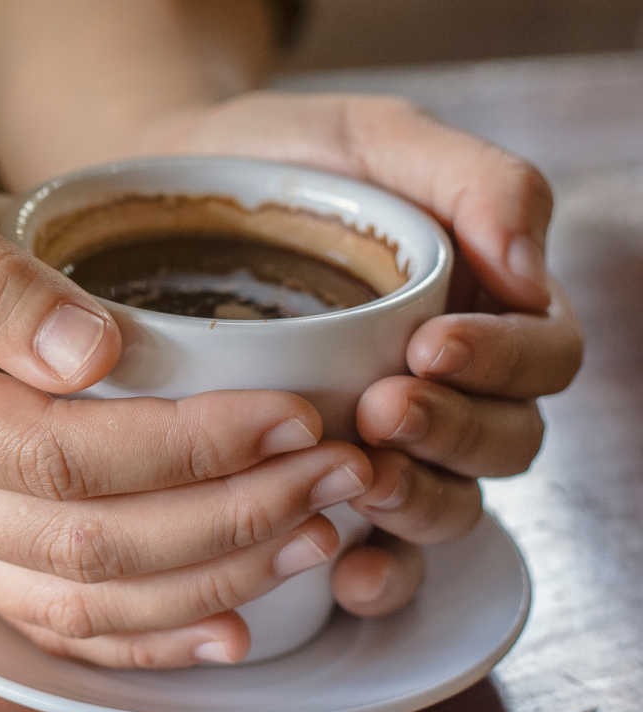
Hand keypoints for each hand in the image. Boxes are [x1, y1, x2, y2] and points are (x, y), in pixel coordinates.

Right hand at [0, 139, 374, 667]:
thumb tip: (99, 353)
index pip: (54, 454)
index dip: (186, 446)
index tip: (295, 413)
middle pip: (83, 545)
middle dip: (230, 516)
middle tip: (346, 472)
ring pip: (79, 603)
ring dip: (212, 579)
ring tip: (324, 535)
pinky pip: (51, 619)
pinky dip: (148, 633)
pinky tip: (234, 624)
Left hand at [139, 92, 583, 613]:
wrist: (168, 187)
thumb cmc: (285, 158)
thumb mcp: (378, 139)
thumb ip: (473, 179)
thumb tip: (531, 272)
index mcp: (485, 304)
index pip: (543, 355)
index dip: (505, 362)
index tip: (430, 345)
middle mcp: (453, 384)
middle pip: (507, 441)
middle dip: (454, 434)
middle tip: (382, 407)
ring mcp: (393, 442)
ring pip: (452, 504)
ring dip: (418, 502)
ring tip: (358, 476)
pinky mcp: (328, 483)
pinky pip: (385, 554)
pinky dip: (380, 573)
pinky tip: (344, 569)